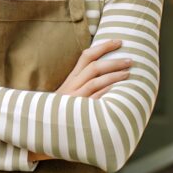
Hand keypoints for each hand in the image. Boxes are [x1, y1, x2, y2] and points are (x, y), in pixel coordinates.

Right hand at [29, 39, 130, 162]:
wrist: (43, 130)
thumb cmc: (62, 112)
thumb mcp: (69, 94)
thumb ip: (84, 83)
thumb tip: (106, 73)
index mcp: (71, 79)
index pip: (86, 56)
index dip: (103, 47)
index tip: (118, 42)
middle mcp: (72, 86)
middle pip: (94, 66)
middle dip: (114, 61)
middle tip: (130, 60)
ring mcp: (75, 98)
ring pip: (96, 81)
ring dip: (114, 76)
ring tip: (128, 73)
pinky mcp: (78, 111)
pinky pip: (95, 99)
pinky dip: (107, 93)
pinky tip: (119, 91)